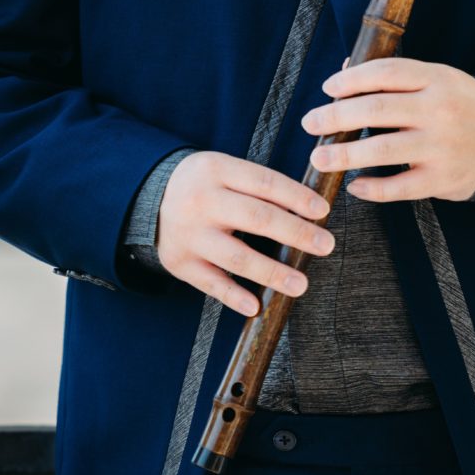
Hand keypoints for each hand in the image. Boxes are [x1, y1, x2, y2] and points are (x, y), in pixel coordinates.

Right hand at [155, 151, 335, 315]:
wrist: (149, 198)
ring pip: (237, 257)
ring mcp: (190, 235)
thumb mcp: (225, 169)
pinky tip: (256, 306)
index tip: (323, 211)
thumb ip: (259, 185)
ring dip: (272, 272)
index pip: (265, 183)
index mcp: (217, 170)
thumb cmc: (204, 184)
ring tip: (301, 284)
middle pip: (257, 218)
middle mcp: (202, 201)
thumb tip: (310, 207)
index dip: (297, 197)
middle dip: (295, 233)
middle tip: (325, 245)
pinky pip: (212, 284)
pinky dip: (234, 296)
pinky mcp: (180, 263)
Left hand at [301, 58, 474, 202]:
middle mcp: (439, 110)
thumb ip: (392, 76)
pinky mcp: (442, 179)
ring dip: (344, 155)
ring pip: (383, 149)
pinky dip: (372, 189)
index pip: (387, 73)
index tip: (327, 88)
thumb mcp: (434, 78)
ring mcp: (440, 147)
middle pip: (378, 109)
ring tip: (318, 157)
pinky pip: (399, 187)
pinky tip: (353, 185)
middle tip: (310, 123)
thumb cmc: (455, 104)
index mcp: (436, 79)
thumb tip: (343, 71)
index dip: (352, 79)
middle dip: (337, 116)